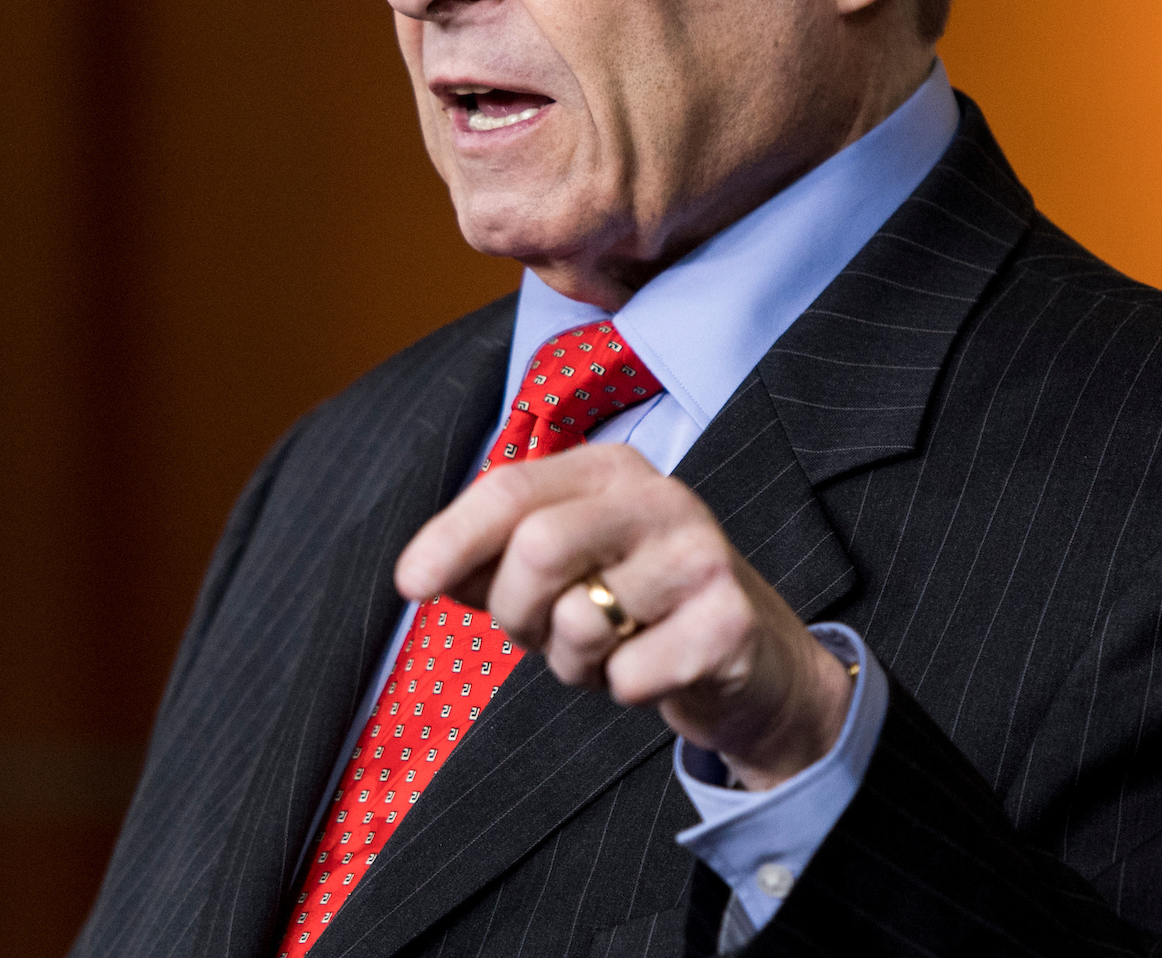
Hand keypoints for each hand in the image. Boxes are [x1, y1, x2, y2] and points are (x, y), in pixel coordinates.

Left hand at [395, 443, 851, 789]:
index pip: (509, 489)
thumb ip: (492, 560)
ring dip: (572, 662)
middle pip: (537, 547)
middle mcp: (659, 498)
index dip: (450, 537)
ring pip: (580, 621)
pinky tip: (655, 669)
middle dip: (515, 610)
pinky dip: (622, 691)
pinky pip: (628, 677)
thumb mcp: (562, 571)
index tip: (409, 584)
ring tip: (607, 650)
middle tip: (536, 633)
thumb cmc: (636, 609)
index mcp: (608, 471)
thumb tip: (422, 574)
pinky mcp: (729, 622)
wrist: (752, 663)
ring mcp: (701, 556)